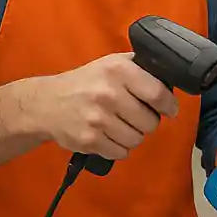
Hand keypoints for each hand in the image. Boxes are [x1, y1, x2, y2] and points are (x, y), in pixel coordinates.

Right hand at [24, 53, 178, 161]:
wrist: (45, 104)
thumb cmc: (85, 82)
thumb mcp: (112, 63)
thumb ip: (139, 67)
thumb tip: (170, 76)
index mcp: (118, 71)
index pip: (157, 93)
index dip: (169, 105)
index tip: (170, 110)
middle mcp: (109, 94)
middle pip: (150, 122)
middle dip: (148, 122)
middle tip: (138, 117)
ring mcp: (98, 119)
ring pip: (137, 139)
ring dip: (134, 136)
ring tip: (122, 126)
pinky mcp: (89, 140)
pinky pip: (120, 152)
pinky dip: (119, 148)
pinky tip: (110, 136)